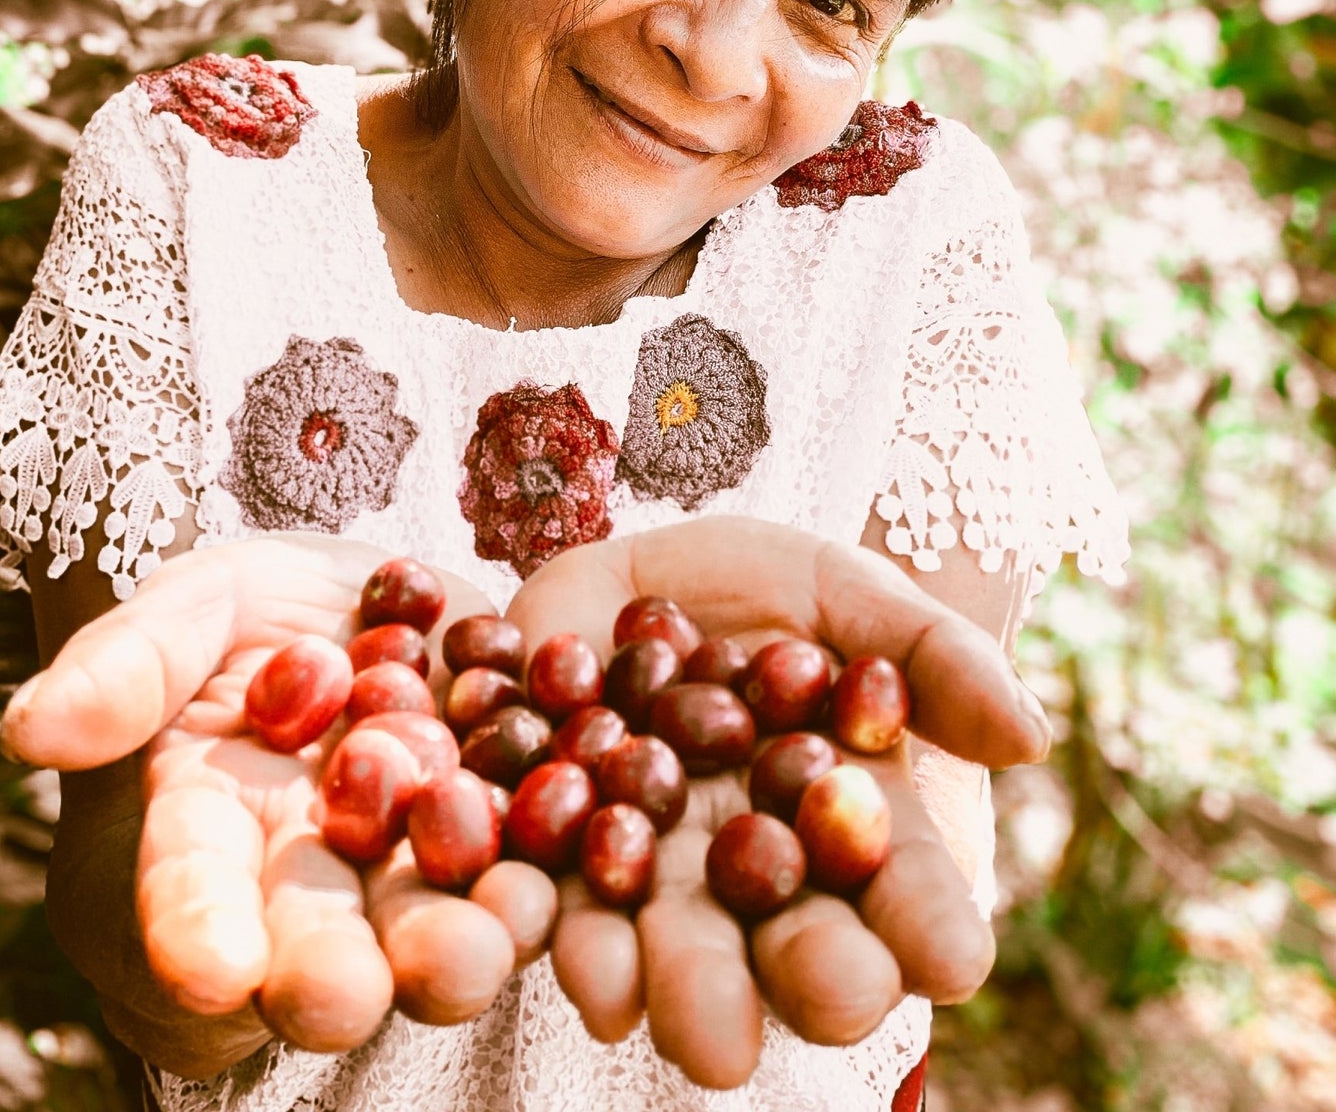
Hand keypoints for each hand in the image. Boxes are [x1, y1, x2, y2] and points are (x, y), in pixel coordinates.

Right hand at [0, 533, 553, 1068]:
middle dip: (329, 975)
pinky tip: (556, 884)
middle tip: (345, 992)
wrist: (374, 588)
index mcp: (211, 831)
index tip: (209, 966)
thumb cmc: (255, 607)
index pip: (189, 892)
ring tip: (481, 941)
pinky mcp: (505, 843)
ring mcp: (410, 868)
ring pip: (426, 930)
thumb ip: (126, 662)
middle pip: (312, 944)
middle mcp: (308, 876)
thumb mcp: (191, 604)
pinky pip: (526, 879)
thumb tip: (27, 728)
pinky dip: (543, 889)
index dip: (195, 930)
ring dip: (454, 947)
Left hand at [509, 516, 1050, 1089]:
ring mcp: (655, 875)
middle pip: (793, 953)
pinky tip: (563, 945)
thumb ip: (937, 660)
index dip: (930, 927)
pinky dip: (556, 925)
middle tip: (827, 996)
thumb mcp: (856, 598)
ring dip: (674, 980)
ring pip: (671, 952)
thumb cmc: (773, 594)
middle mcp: (758, 879)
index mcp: (848, 833)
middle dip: (807, 981)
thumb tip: (1029, 737)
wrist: (640, 576)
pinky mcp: (556, 851)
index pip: (907, 899)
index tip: (949, 953)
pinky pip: (555, 901)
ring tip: (681, 1008)